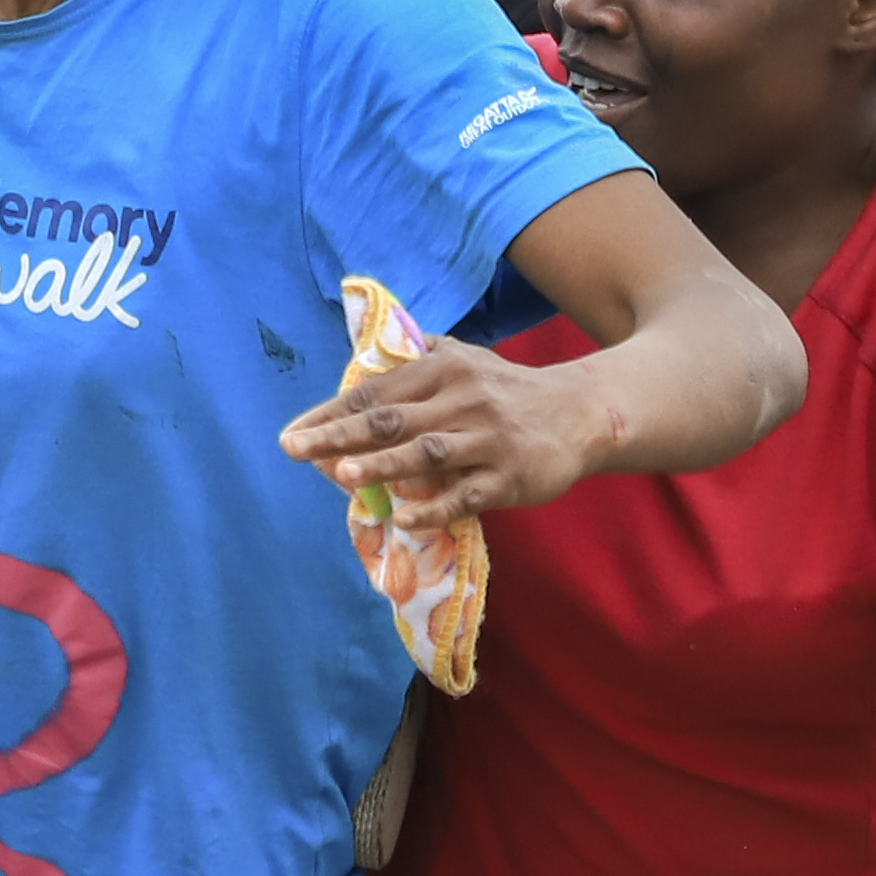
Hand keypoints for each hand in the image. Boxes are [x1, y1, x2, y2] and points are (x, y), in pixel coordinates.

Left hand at [280, 324, 610, 529]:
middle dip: (338, 436)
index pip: (374, 393)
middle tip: (292, 450)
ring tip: (339, 474)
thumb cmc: (508, 389)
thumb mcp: (466, 359)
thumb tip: (366, 357)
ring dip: (381, 465)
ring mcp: (486, 440)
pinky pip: (466, 494)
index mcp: (442, 370)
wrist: (583, 412)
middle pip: (391, 420)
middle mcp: (462, 400)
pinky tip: (404, 518)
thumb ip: (419, 358)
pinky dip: (435, 507)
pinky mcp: (510, 476)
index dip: (330, 413)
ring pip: (426, 453)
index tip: (291, 433)